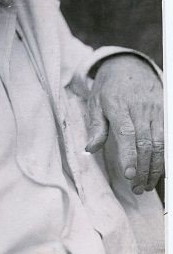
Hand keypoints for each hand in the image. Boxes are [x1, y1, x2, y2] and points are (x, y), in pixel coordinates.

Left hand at [85, 54, 163, 193]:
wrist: (129, 66)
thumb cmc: (109, 87)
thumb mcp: (95, 101)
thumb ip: (95, 126)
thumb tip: (89, 148)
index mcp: (118, 104)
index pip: (127, 133)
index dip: (129, 155)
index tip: (129, 175)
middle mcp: (140, 107)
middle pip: (145, 143)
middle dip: (143, 169)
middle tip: (136, 188)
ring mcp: (155, 110)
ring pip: (161, 143)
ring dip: (156, 167)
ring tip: (146, 184)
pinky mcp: (165, 111)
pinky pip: (169, 137)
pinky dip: (166, 156)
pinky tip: (161, 170)